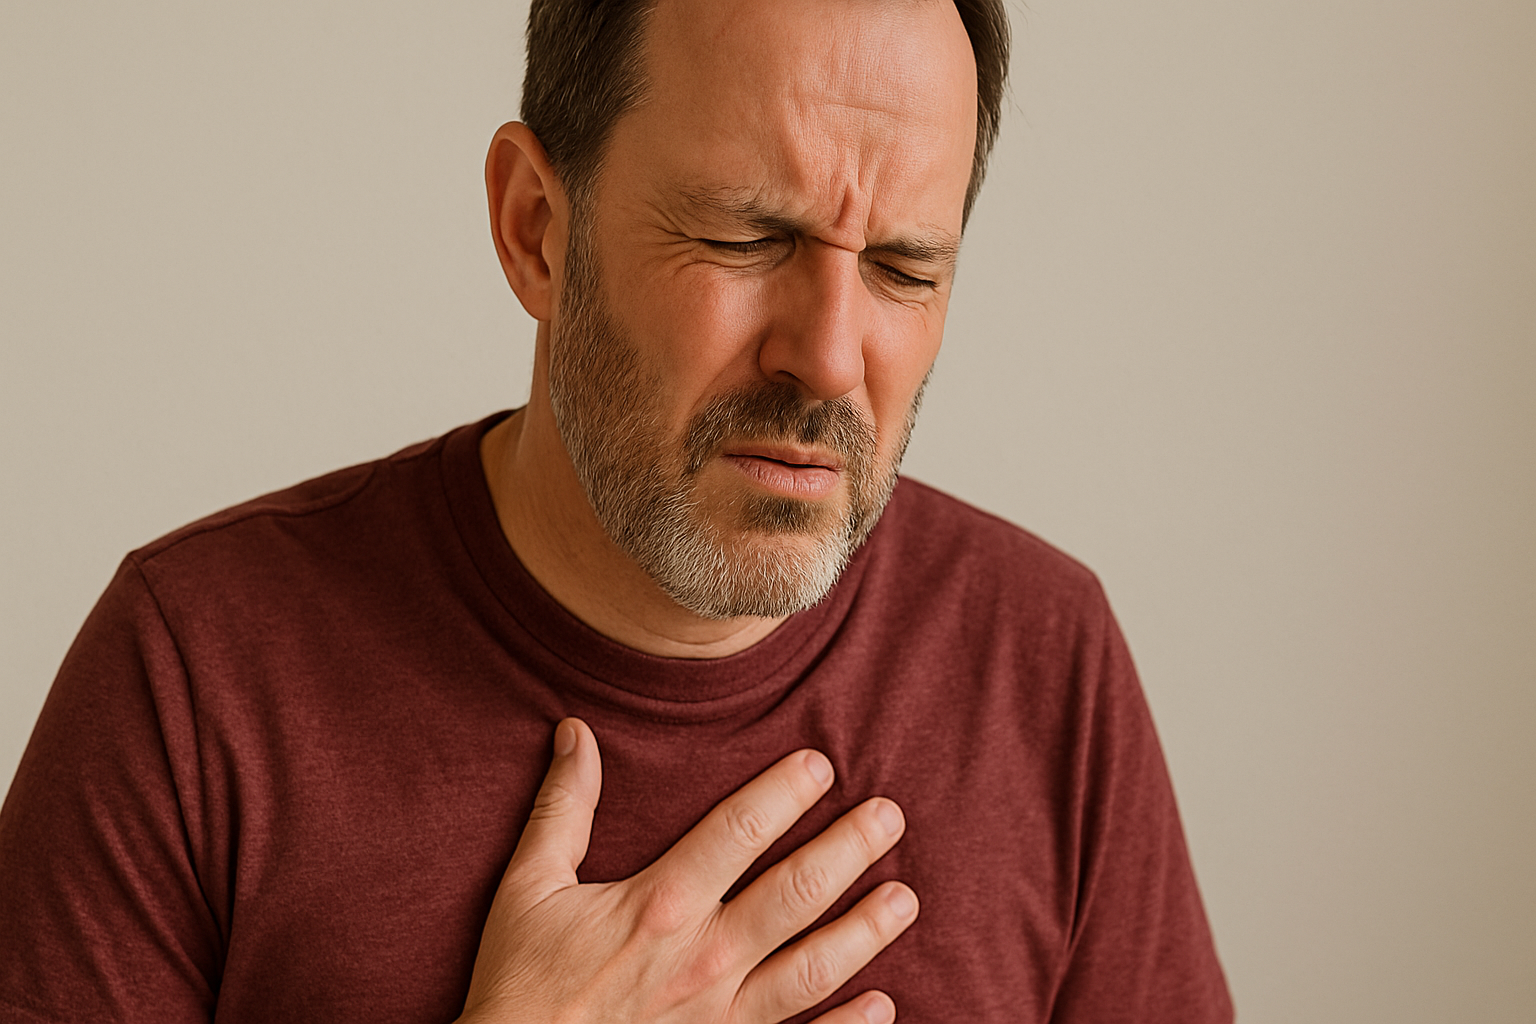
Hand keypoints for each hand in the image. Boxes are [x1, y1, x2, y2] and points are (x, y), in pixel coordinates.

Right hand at [458, 718, 916, 1023]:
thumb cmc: (520, 987)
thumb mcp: (528, 889)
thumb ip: (562, 810)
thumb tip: (576, 733)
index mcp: (660, 905)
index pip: (738, 831)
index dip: (784, 793)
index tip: (821, 765)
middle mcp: (703, 958)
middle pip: (795, 892)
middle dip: (849, 849)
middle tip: (890, 816)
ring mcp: (721, 1017)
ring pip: (813, 967)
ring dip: (865, 931)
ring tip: (904, 898)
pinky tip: (883, 1004)